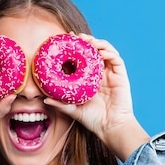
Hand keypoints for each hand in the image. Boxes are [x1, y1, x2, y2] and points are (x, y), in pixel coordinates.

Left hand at [43, 34, 148, 159]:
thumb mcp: (73, 110)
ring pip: (105, 50)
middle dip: (85, 40)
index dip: (74, 48)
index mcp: (88, 78)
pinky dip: (108, 52)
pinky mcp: (120, 75)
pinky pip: (116, 59)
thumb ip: (60, 104)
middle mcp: (99, 73)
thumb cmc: (93, 119)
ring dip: (97, 43)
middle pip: (93, 50)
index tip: (65, 40)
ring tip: (88, 41)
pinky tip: (100, 51)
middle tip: (75, 36)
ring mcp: (110, 73)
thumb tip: (44, 99)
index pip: (81, 58)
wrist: (110, 127)